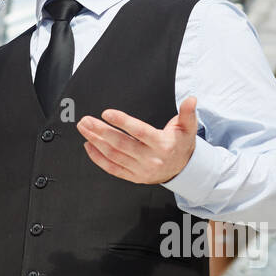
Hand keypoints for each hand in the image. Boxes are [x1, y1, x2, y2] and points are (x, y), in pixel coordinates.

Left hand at [77, 96, 198, 184]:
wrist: (182, 170)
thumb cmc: (181, 144)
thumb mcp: (188, 128)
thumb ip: (188, 113)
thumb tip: (191, 99)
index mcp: (162, 144)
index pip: (139, 132)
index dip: (123, 122)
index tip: (107, 113)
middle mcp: (150, 159)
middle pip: (121, 144)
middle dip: (101, 131)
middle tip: (86, 120)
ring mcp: (140, 170)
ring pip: (114, 155)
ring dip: (96, 142)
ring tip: (84, 129)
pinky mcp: (133, 176)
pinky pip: (112, 168)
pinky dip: (98, 158)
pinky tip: (88, 146)